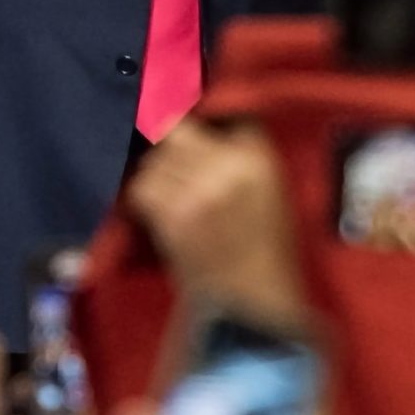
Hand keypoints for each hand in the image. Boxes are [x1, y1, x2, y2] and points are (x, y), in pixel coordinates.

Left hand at [127, 120, 305, 324]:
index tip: (188, 113)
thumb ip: (243, 155)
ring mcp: (196, 190)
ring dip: (159, 174)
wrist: (250, 302)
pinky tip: (161, 210)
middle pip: (178, 130)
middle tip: (177, 162)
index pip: (224, 116)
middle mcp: (226, 166)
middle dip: (173, 146)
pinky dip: (146, 197)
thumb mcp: (271, 191)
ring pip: (156, 160)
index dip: (201, 116)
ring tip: (175, 195)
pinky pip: (143, 188)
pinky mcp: (171, 215)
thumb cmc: (265, 249)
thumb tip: (205, 124)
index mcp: (258, 159)